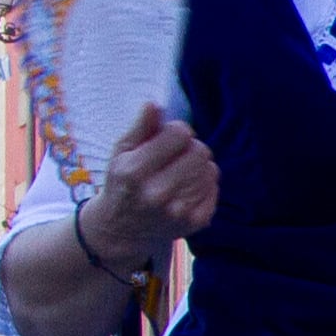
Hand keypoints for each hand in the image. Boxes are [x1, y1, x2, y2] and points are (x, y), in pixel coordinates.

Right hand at [80, 103, 218, 266]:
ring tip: (179, 172)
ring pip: (210, 169)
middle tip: (176, 154)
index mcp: (136, 172)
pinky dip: (204, 183)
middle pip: (200, 151)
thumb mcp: (121, 153)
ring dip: (198, 165)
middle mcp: (158, 194)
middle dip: (190, 147)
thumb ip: (140, 128)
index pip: (179, 135)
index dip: (177, 130)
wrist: (122, 231)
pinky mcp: (197, 222)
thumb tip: (154, 104)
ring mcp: (180, 211)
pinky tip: (186, 187)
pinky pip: (214, 187)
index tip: (168, 136)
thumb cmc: (122, 184)